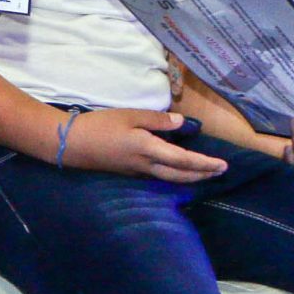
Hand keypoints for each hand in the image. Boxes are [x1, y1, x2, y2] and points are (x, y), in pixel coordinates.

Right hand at [62, 107, 227, 180]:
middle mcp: (146, 166)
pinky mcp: (129, 172)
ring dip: (191, 177)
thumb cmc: (99, 126)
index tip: (222, 165)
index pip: (184, 160)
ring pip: (170, 178)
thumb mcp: (129, 116)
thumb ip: (157, 120)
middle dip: (202, 174)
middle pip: (180, 175)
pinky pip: (159, 176)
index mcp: (148, 150)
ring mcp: (137, 172)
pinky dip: (175, 175)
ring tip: (204, 173)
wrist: (71, 144)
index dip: (205, 164)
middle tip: (219, 171)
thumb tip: (181, 123)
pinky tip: (177, 170)